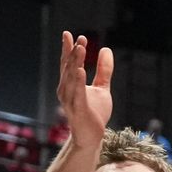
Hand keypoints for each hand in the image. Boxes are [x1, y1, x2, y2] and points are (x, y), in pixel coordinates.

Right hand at [57, 32, 113, 149]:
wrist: (92, 137)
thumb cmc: (94, 113)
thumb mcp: (102, 88)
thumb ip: (104, 70)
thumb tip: (106, 49)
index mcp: (70, 84)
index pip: (67, 63)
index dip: (67, 49)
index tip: (68, 34)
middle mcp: (66, 91)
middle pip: (69, 68)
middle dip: (74, 52)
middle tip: (81, 39)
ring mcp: (70, 101)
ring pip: (71, 78)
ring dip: (75, 63)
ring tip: (80, 48)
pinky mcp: (78, 110)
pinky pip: (77, 94)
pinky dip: (78, 82)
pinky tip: (80, 70)